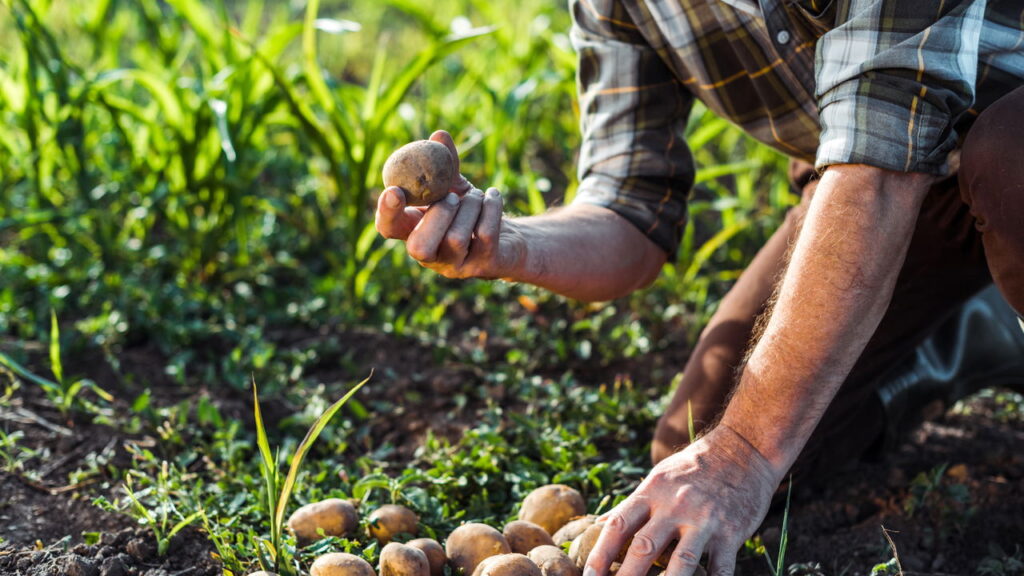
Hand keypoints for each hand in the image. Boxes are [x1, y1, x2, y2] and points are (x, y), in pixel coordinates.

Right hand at [375, 130, 523, 278]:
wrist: (508, 236)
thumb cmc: (471, 211)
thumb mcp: (456, 186)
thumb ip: (444, 164)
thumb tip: (439, 135)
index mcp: (414, 231)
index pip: (389, 228)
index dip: (387, 212)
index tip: (394, 191)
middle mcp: (430, 256)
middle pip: (419, 247)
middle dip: (436, 216)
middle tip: (452, 197)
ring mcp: (456, 265)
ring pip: (456, 239)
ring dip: (469, 207)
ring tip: (477, 195)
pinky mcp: (484, 266)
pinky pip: (485, 235)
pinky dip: (490, 208)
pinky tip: (493, 195)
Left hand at [584, 425, 780, 575]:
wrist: (743, 451)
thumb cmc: (694, 467)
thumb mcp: (659, 476)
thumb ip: (633, 504)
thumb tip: (599, 524)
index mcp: (652, 492)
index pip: (618, 525)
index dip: (600, 553)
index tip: (589, 575)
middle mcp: (676, 506)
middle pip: (644, 547)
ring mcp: (705, 521)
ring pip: (682, 562)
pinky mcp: (732, 533)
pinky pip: (720, 569)